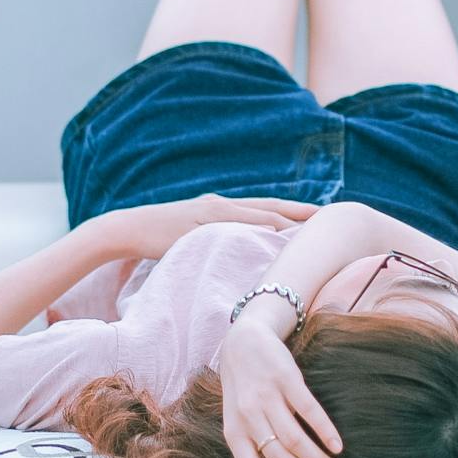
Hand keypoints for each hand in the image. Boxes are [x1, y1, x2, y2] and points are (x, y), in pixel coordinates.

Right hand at [95, 194, 317, 261]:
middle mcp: (222, 203)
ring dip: (287, 215)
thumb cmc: (158, 237)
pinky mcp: (202, 219)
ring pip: (258, 211)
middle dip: (299, 209)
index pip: (264, 208)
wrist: (128, 227)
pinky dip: (259, 223)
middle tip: (329, 214)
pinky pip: (238, 221)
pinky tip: (278, 228)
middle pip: (269, 205)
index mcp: (222, 207)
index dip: (292, 211)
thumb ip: (216, 239)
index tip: (318, 216)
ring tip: (314, 222)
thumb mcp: (193, 236)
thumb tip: (236, 254)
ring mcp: (212, 209)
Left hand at [217, 315, 345, 457]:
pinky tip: (339, 447)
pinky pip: (307, 410)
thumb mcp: (239, 422)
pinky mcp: (286, 379)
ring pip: (296, 441)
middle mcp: (249, 420)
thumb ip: (255, 450)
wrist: (243, 342)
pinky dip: (324, 431)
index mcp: (236, 437)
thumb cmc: (243, 390)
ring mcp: (267, 398)